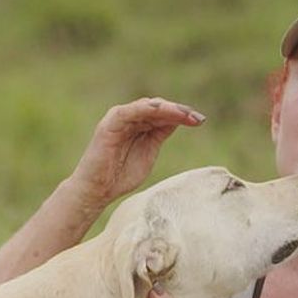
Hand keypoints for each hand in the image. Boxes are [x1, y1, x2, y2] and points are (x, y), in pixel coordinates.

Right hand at [67, 97, 205, 208]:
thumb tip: (178, 121)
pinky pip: (130, 111)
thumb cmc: (120, 176)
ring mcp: (120, 119)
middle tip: (197, 118)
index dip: (182, 116)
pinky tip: (161, 110)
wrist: (97, 190)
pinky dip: (145, 108)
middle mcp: (130, 119)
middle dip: (179, 111)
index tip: (200, 121)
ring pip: (147, 107)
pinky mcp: (110, 123)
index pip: (164, 115)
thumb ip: (159, 136)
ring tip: (184, 114)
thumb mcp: (148, 153)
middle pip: (158, 108)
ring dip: (167, 109)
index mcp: (140, 126)